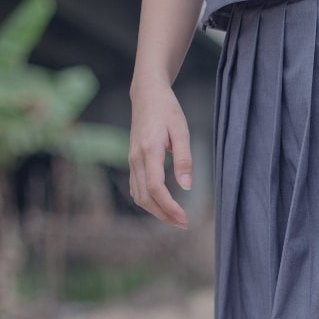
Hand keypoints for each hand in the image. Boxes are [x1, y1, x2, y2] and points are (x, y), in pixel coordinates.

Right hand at [128, 81, 192, 227]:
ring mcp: (131, 160)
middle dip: (163, 215)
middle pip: (145, 198)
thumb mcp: (182, 131)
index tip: (184, 218)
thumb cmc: (167, 110)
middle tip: (183, 223)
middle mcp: (136, 158)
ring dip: (155, 211)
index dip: (170, 207)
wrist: (147, 95)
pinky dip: (148, 201)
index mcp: (149, 151)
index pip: (156, 188)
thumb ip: (184, 159)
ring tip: (175, 218)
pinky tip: (162, 205)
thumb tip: (187, 186)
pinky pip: (136, 187)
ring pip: (138, 195)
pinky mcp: (132, 160)